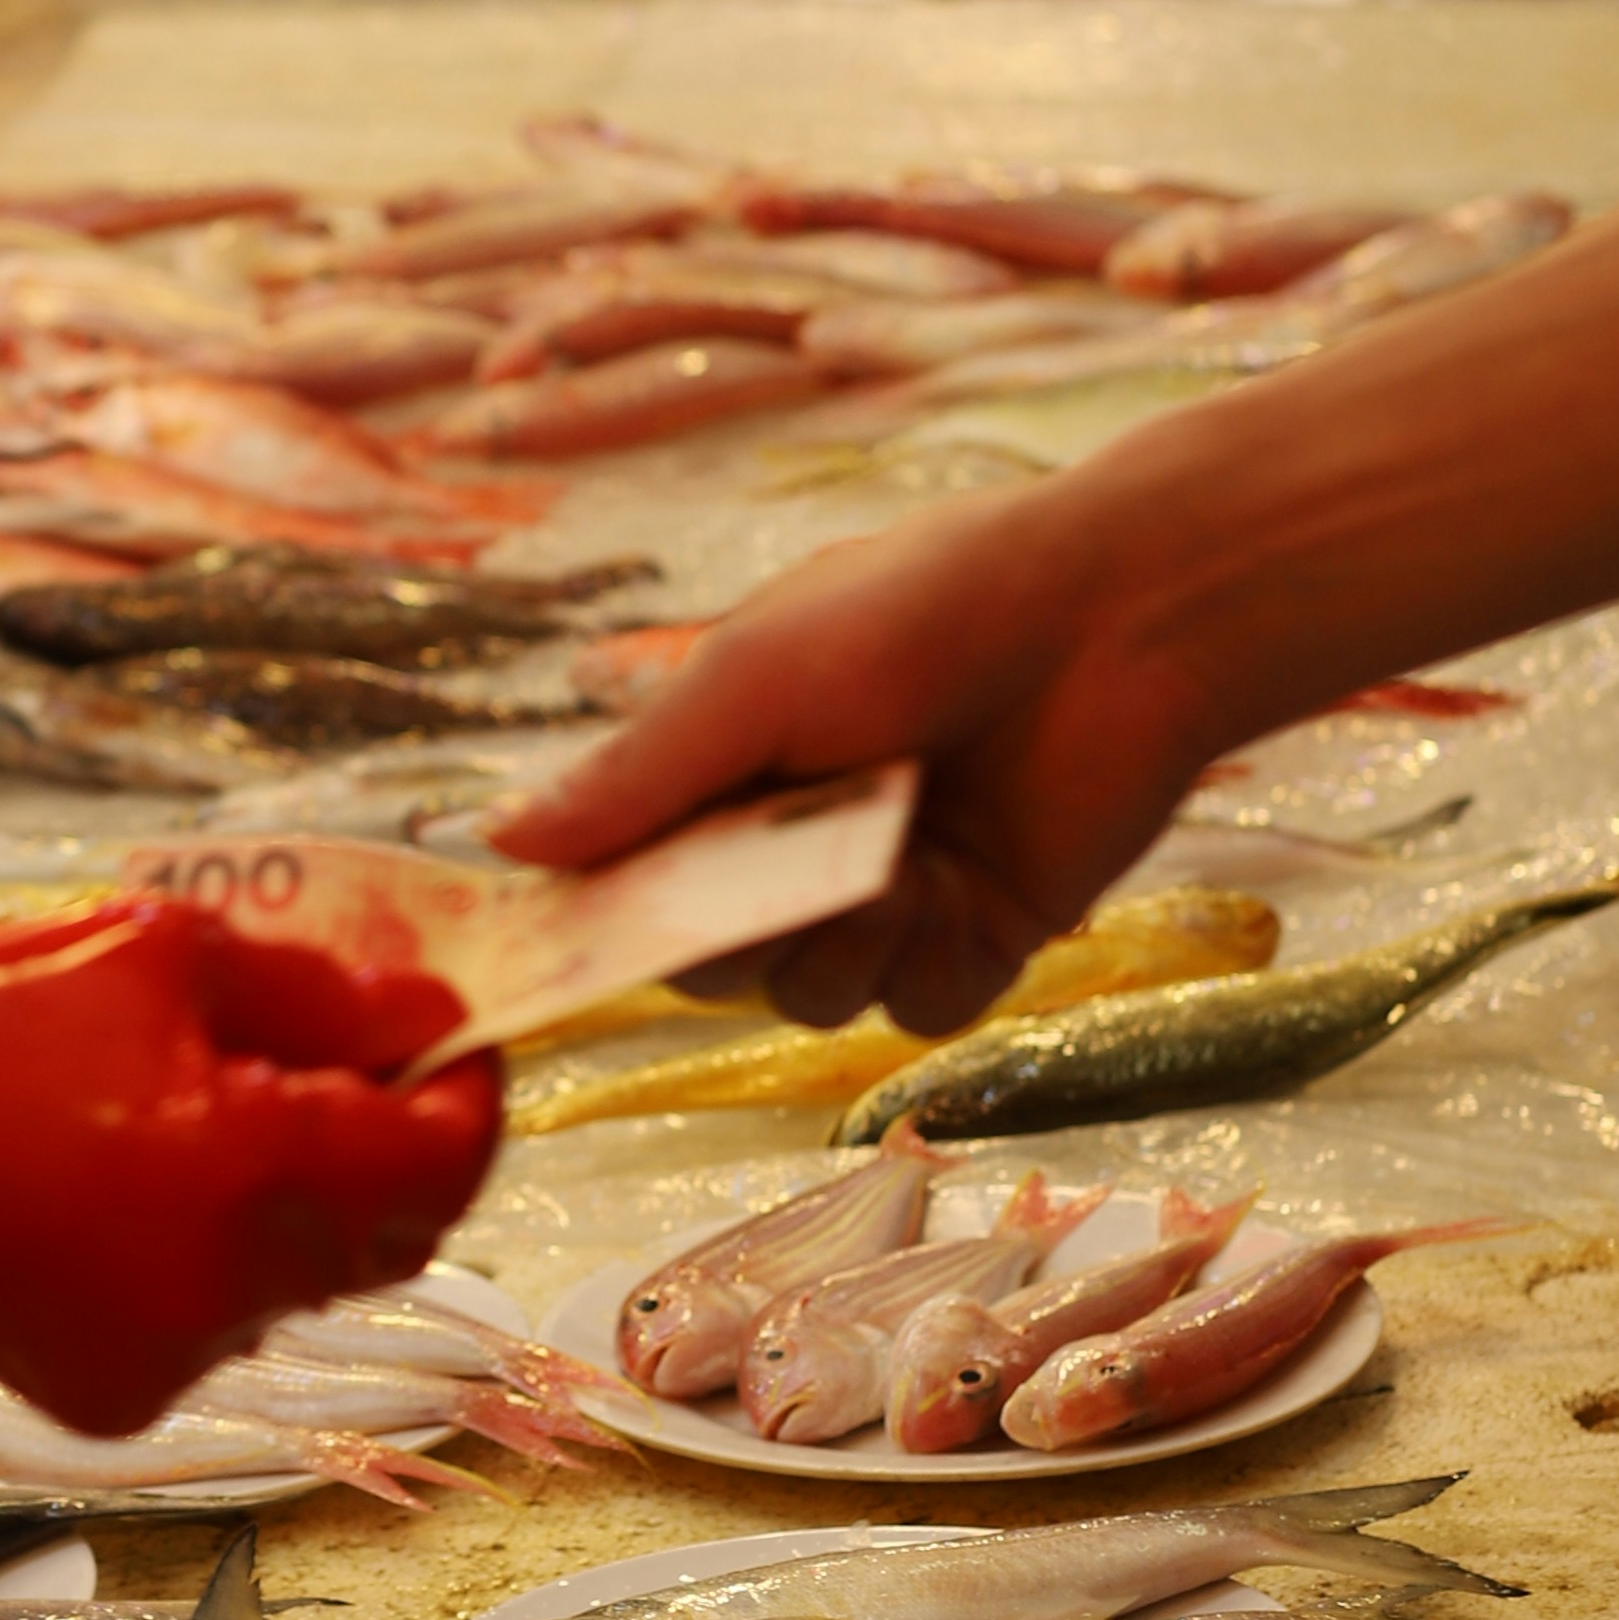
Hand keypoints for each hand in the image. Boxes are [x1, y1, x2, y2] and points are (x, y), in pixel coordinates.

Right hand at [0, 902, 501, 1438]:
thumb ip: (318, 995)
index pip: (446, 1164)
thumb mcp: (162, 954)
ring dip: (284, 1205)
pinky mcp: (120, 1401)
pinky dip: (201, 1263)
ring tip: (186, 1118)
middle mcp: (237, 1291)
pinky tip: (118, 1196)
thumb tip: (423, 1017)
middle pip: (390, 1237)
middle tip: (343, 1069)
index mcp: (259, 1171)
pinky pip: (211, 1326)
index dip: (470, 1099)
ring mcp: (179, 1361)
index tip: (453, 1044)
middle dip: (387, 1153)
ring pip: (298, 1284)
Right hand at [485, 490, 1231, 1040]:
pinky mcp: (975, 943)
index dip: (603, 916)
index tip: (582, 936)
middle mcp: (795, 846)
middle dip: (731, 928)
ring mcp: (885, 902)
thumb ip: (637, 774)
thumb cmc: (926, 609)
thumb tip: (500, 839)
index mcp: (726, 771)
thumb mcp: (753, 674)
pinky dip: (922, 958)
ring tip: (896, 853)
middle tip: (771, 866)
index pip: (627, 880)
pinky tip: (957, 882)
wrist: (1118, 620)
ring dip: (838, 940)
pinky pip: (907, 1010)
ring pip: (803, 999)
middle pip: (705, 962)